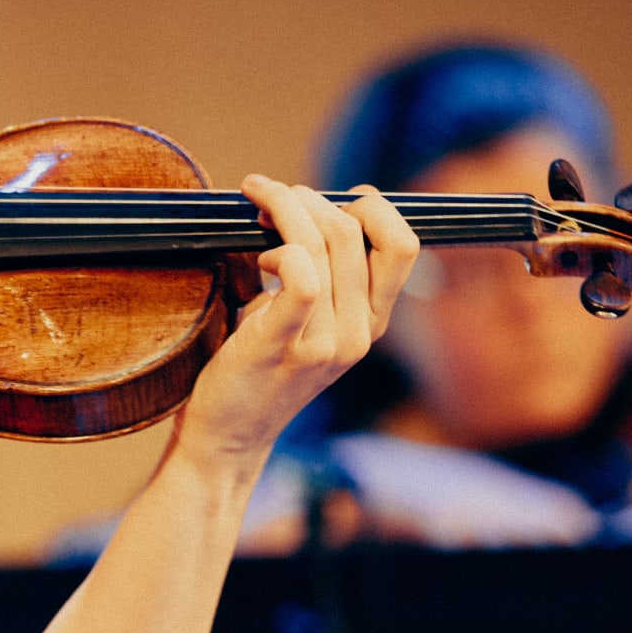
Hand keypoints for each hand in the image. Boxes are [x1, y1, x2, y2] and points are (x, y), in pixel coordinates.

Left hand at [176, 178, 420, 477]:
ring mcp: (328, 343)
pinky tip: (260, 260)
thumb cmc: (256, 369)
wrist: (228, 436)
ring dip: (285, 209)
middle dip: (308, 198)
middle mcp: (359, 333)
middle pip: (355, 231)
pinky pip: (302, 276)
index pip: (403, 246)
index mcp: (371, 322)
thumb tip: (310, 206)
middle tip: (269, 196)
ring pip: (325, 244)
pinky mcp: (287, 346)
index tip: (329, 197)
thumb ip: (322, 277)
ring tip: (257, 211)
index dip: (372, 207)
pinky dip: (282, 249)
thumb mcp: (305, 322)